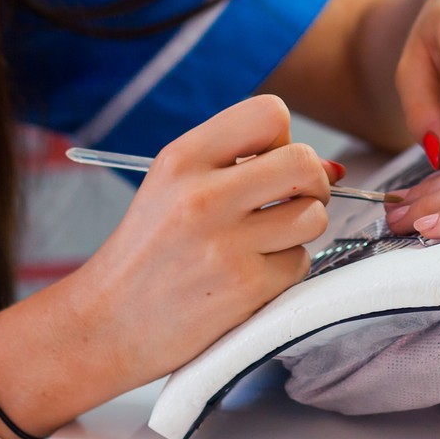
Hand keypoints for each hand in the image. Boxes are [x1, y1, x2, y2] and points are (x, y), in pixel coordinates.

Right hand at [54, 96, 332, 392]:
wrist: (105, 324)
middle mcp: (203, 195)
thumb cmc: (148, 254)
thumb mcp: (174, 190)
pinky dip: (284, 271)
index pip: (270, 113)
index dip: (284, 139)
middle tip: (288, 204)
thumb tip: (334, 169)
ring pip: (313, 216)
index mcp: (182, 159)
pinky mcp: (245, 287)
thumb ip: (244, 166)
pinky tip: (248, 278)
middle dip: (311, 184)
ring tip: (261, 244)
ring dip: (299, 231)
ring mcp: (225, 244)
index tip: (268, 166)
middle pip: (305, 162)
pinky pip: (301, 263)